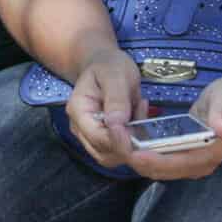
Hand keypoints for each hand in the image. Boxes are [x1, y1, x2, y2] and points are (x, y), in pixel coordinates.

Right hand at [64, 48, 145, 167]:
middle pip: (104, 154)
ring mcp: (92, 136)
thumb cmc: (108, 66)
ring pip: (114, 157)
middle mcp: (81, 128)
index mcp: (79, 111)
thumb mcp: (115, 75)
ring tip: (138, 111)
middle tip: (142, 117)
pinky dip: (134, 139)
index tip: (140, 136)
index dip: (120, 142)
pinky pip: (122, 151)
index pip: (97, 137)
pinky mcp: (105, 139)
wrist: (104, 64)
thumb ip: (116, 99)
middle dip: (128, 146)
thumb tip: (117, 124)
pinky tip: (138, 115)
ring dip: (133, 143)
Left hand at [121, 77, 221, 181]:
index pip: (179, 164)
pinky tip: (128, 137)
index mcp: (211, 153)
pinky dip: (142, 152)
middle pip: (164, 170)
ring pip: (158, 167)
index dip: (156, 160)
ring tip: (117, 139)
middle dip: (139, 159)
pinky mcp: (183, 156)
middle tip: (116, 142)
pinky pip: (159, 159)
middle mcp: (200, 164)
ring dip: (137, 157)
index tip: (134, 153)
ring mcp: (191, 162)